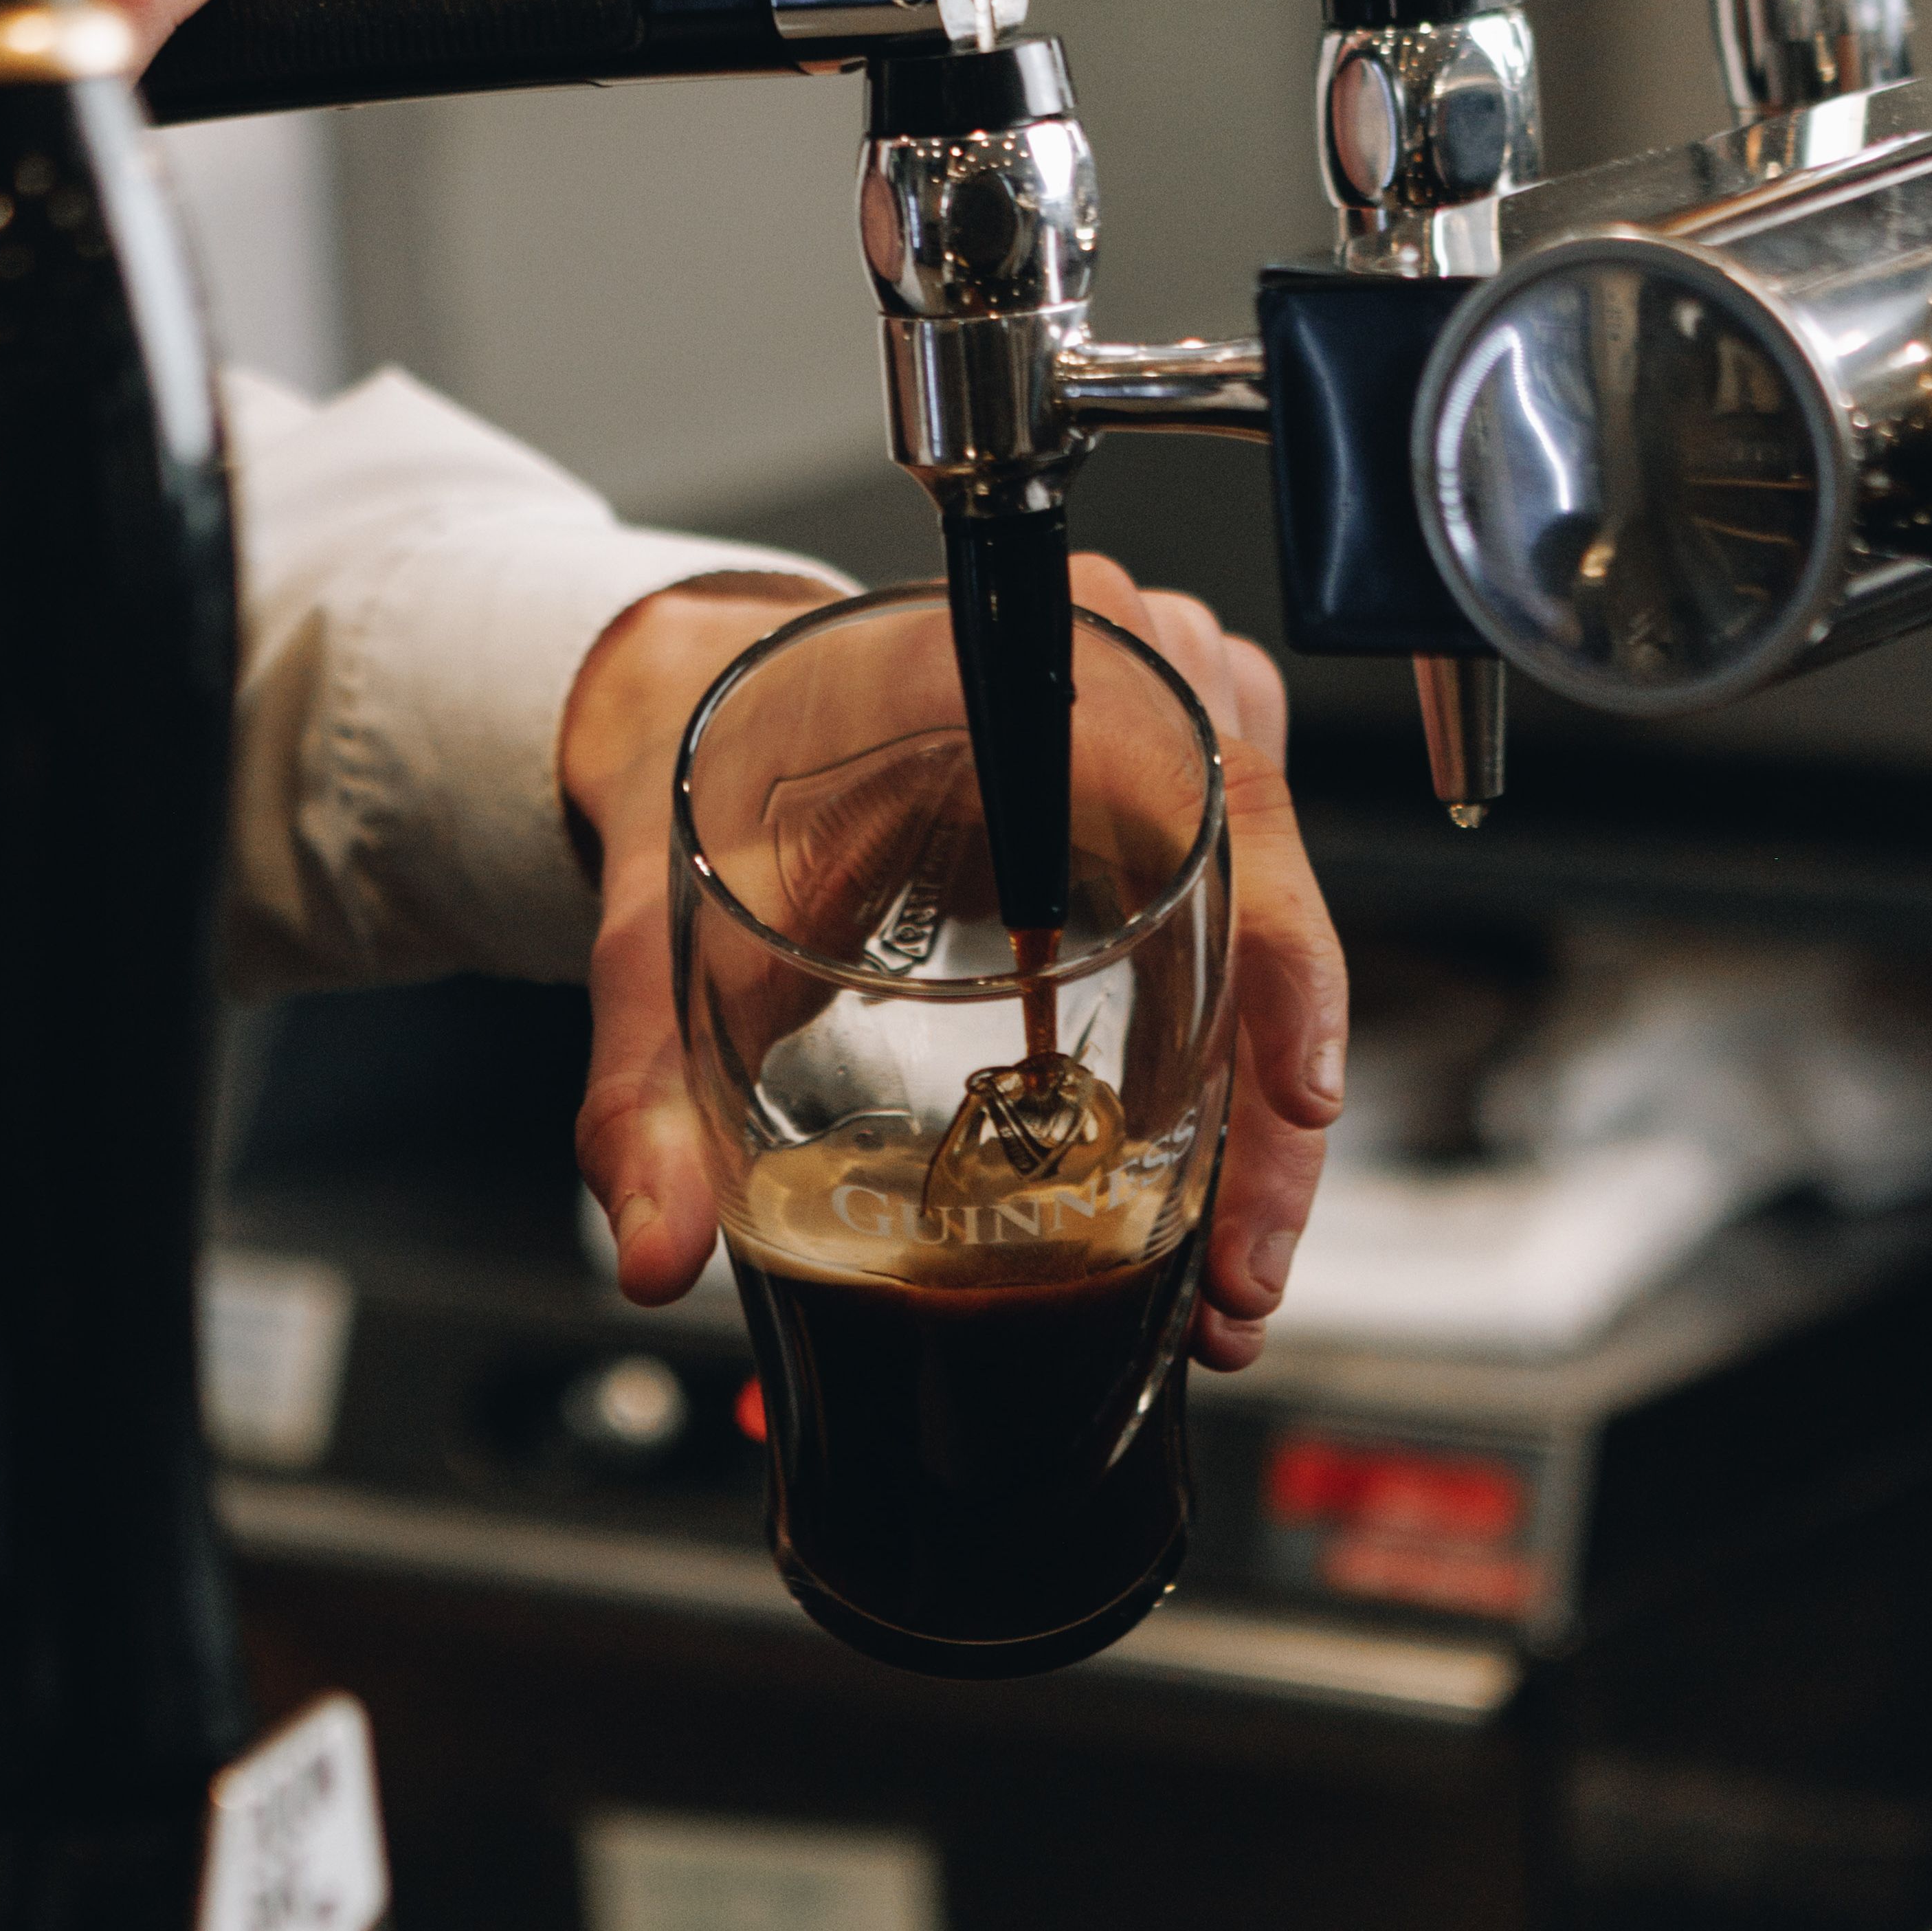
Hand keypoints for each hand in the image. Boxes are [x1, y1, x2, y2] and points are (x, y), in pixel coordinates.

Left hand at [566, 556, 1348, 1370]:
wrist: (709, 708)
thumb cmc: (707, 775)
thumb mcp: (664, 926)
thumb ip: (642, 1088)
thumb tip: (649, 1249)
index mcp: (1006, 664)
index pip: (1204, 784)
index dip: (1279, 945)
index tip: (1289, 1096)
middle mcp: (1112, 671)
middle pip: (1265, 879)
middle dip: (1273, 1101)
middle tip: (1240, 1266)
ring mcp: (1158, 723)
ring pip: (1275, 912)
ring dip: (1268, 1100)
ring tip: (1229, 1261)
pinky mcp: (1167, 786)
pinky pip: (1250, 913)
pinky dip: (1243, 1053)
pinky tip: (1210, 1180)